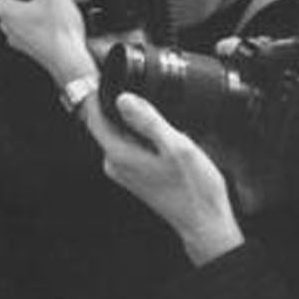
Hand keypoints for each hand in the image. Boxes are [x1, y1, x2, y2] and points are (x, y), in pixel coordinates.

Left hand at [0, 0, 95, 86]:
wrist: (70, 62)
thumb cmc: (59, 33)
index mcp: (5, 10)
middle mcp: (6, 24)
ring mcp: (17, 35)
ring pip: (28, 9)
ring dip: (45, 0)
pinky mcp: (30, 43)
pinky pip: (35, 22)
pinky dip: (48, 14)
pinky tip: (65, 12)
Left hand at [86, 92, 243, 266]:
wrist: (205, 221)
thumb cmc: (195, 189)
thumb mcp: (177, 147)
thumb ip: (148, 121)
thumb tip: (123, 99)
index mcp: (119, 155)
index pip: (93, 117)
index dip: (97, 94)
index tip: (105, 77)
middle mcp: (115, 164)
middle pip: (107, 123)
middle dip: (118, 106)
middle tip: (137, 91)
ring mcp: (125, 171)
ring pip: (122, 134)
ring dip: (135, 121)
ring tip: (157, 114)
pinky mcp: (137, 175)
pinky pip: (133, 146)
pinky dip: (144, 136)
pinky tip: (165, 134)